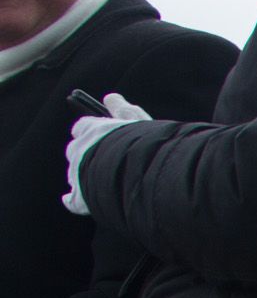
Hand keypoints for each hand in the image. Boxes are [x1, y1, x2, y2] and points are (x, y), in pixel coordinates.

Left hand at [63, 92, 150, 216]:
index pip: (82, 127)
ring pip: (74, 174)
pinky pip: (72, 201)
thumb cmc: (143, 145)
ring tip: (104, 183)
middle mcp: (80, 149)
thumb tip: (110, 96)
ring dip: (83, 176)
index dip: (90, 132)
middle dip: (85, 154)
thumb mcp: (138, 122)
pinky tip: (74, 201)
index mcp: (92, 130)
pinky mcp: (81, 198)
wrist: (140, 175)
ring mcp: (78, 174)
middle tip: (105, 161)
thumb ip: (124, 110)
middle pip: (75, 150)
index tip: (102, 137)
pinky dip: (73, 201)